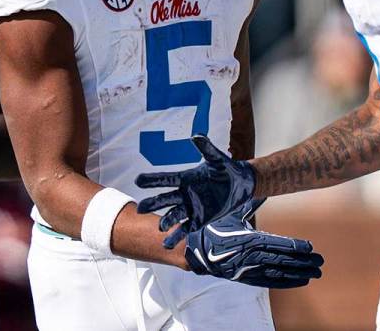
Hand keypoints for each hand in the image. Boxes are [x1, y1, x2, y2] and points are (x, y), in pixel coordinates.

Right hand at [135, 134, 256, 247]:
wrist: (241, 185)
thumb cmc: (227, 169)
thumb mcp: (217, 159)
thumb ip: (206, 148)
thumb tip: (196, 135)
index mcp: (186, 178)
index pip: (166, 179)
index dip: (153, 180)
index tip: (137, 180)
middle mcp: (185, 194)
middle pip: (165, 199)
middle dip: (153, 203)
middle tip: (140, 208)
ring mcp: (191, 208)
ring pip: (174, 215)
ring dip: (166, 221)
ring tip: (160, 227)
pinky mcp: (199, 220)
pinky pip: (185, 229)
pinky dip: (176, 237)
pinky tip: (166, 244)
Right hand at [183, 202, 323, 287]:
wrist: (195, 250)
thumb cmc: (214, 229)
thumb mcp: (231, 214)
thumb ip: (250, 204)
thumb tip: (261, 188)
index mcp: (247, 238)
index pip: (277, 244)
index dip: (295, 246)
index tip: (311, 247)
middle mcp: (250, 256)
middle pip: (282, 260)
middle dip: (303, 262)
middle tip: (321, 262)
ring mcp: (248, 269)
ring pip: (279, 273)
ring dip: (299, 273)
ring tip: (316, 273)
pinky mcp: (246, 278)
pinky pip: (270, 281)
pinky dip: (286, 282)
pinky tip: (300, 281)